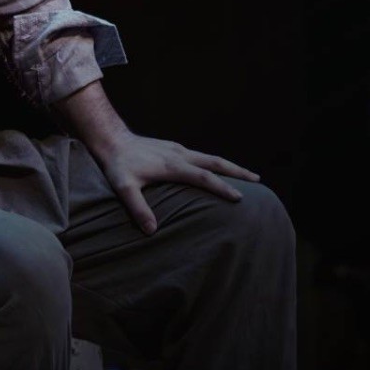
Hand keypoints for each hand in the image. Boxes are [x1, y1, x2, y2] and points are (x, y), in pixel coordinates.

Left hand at [91, 131, 260, 234]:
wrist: (111, 139)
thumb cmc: (117, 165)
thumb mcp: (123, 187)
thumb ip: (137, 208)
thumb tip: (152, 230)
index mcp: (173, 165)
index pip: (204, 177)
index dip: (222, 187)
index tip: (239, 198)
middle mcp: (180, 155)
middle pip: (215, 162)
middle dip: (237, 171)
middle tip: (258, 180)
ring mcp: (178, 150)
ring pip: (209, 157)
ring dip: (229, 166)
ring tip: (247, 175)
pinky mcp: (173, 148)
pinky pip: (200, 156)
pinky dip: (214, 164)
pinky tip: (217, 170)